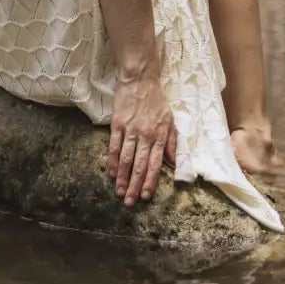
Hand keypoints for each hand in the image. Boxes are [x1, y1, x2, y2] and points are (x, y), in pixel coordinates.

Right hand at [109, 68, 176, 207]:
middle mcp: (145, 136)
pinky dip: (113, 161)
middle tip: (130, 202)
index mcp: (159, 136)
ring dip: (123, 178)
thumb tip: (173, 162)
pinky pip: (114, 146)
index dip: (150, 181)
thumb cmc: (156, 101)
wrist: (140, 80)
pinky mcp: (117, 124)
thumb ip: (172, 141)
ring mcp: (130, 130)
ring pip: (126, 159)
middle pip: (139, 165)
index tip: (146, 196)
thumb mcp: (170, 120)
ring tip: (120, 193)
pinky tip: (112, 173)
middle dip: (135, 186)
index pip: (155, 164)